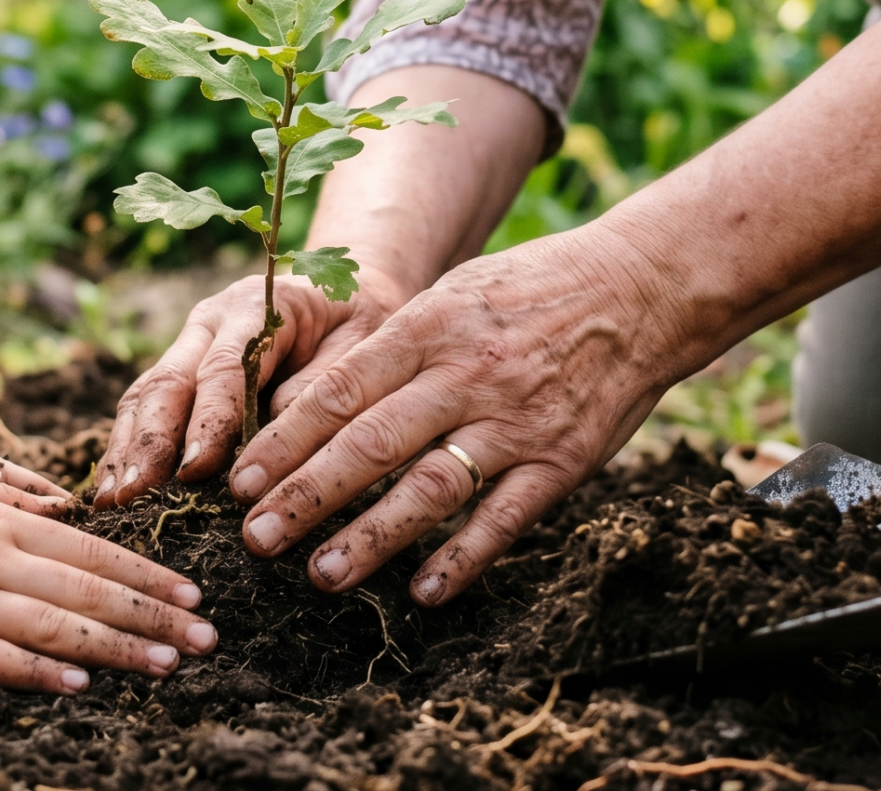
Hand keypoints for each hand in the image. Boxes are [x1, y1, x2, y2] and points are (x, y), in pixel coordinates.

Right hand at [0, 444, 218, 691]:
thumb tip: (52, 503)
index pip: (90, 549)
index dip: (146, 574)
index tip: (192, 591)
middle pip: (89, 589)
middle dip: (155, 614)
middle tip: (210, 637)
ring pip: (56, 626)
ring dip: (119, 647)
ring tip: (169, 664)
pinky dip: (39, 673)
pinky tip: (80, 685)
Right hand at [92, 262, 417, 507]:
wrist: (347, 290)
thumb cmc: (360, 323)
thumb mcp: (361, 345)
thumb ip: (321, 387)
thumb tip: (276, 441)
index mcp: (256, 308)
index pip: (224, 367)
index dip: (208, 420)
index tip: (196, 471)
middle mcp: (211, 320)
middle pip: (168, 381)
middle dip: (148, 442)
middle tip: (132, 496)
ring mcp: (190, 342)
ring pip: (147, 394)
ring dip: (127, 448)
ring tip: (112, 500)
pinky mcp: (183, 367)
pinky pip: (147, 405)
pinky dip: (129, 446)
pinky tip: (115, 487)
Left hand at [225, 221, 673, 604]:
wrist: (641, 288)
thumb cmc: (531, 290)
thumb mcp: (452, 293)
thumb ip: (392, 347)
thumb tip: (311, 402)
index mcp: (429, 327)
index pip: (340, 392)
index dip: (285, 441)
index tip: (239, 483)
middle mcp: (466, 375)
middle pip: (371, 443)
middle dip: (306, 495)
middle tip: (255, 539)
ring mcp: (516, 422)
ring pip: (430, 488)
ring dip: (371, 536)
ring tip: (321, 575)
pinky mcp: (562, 460)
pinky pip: (505, 518)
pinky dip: (463, 558)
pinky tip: (423, 590)